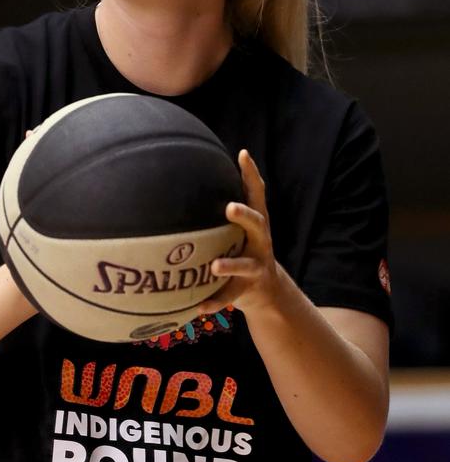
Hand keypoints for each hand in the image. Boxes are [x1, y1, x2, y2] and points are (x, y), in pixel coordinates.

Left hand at [200, 149, 288, 314]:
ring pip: (246, 267)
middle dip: (245, 216)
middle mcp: (261, 244)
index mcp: (257, 225)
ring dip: (231, 265)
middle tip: (230, 207)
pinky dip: (214, 302)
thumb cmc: (244, 251)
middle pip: (259, 225)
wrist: (266, 293)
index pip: (257, 196)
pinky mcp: (247, 291)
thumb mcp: (241, 229)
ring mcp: (256, 268)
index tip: (243, 155)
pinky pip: (229, 298)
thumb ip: (228, 209)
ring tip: (215, 266)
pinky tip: (199, 306)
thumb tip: (194, 176)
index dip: (252, 176)